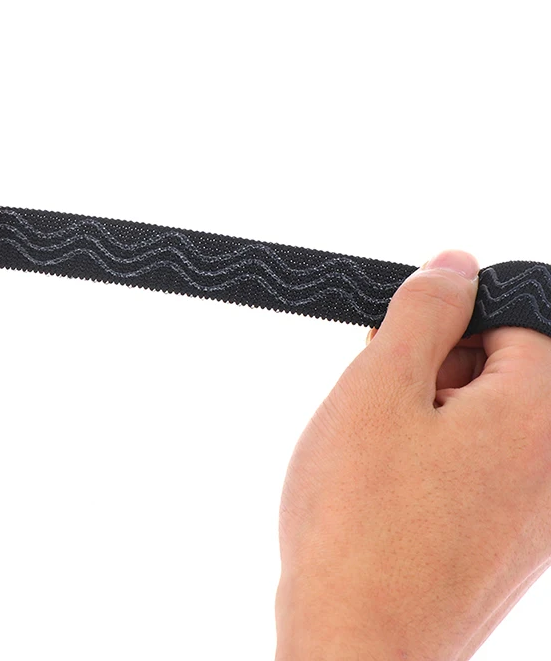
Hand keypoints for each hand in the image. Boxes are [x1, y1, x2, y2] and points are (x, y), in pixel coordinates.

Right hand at [275, 249, 550, 659]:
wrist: (355, 645)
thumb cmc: (361, 519)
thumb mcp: (379, 385)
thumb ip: (423, 313)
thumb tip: (457, 264)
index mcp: (541, 417)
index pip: (515, 321)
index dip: (445, 323)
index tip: (395, 347)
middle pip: (502, 372)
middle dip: (432, 369)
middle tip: (375, 400)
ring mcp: (536, 515)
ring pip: (480, 422)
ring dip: (423, 417)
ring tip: (373, 452)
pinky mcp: (507, 547)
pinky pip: (474, 472)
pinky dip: (428, 462)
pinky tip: (383, 489)